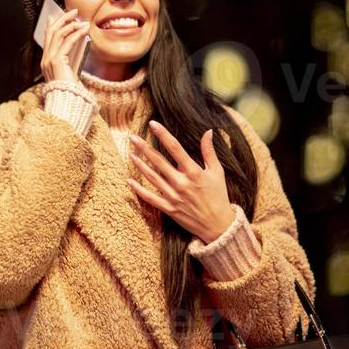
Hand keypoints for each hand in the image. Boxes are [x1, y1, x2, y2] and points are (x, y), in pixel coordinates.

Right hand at [40, 7, 90, 85]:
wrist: (68, 102)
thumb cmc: (71, 91)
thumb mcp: (71, 72)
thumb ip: (71, 60)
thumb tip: (79, 45)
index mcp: (46, 62)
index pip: (47, 39)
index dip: (51, 26)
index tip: (55, 16)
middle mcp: (45, 59)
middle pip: (52, 32)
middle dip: (63, 19)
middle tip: (73, 11)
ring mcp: (49, 60)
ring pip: (58, 34)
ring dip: (71, 24)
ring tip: (82, 20)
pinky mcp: (57, 61)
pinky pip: (67, 42)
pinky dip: (76, 33)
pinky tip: (84, 29)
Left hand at [126, 121, 235, 243]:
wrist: (218, 225)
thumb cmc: (218, 196)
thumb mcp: (217, 172)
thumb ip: (209, 151)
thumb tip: (208, 131)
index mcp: (193, 172)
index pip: (175, 148)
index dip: (163, 134)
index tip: (153, 124)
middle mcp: (181, 183)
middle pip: (158, 161)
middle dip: (144, 147)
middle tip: (132, 137)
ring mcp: (173, 196)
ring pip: (152, 177)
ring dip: (140, 165)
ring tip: (131, 153)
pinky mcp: (168, 208)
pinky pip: (150, 198)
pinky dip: (138, 190)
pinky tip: (129, 181)